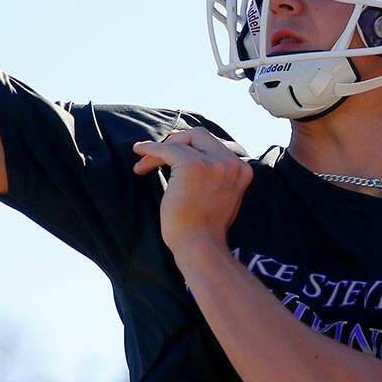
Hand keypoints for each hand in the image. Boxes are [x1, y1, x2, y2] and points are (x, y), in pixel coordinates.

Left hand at [132, 127, 252, 254]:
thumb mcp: (222, 197)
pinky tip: (140, 153)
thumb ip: (218, 176)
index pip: (213, 144)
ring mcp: (213, 164)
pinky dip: (151, 149)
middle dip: (176, 142)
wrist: (199, 246)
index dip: (190, 145)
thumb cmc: (204, 228)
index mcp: (242, 170)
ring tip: (143, 165)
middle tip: (157, 152)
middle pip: (199, 135)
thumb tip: (197, 156)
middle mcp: (231, 163)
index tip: (173, 150)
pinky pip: (166, 149)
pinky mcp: (193, 166)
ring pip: (180, 143)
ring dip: (159, 151)